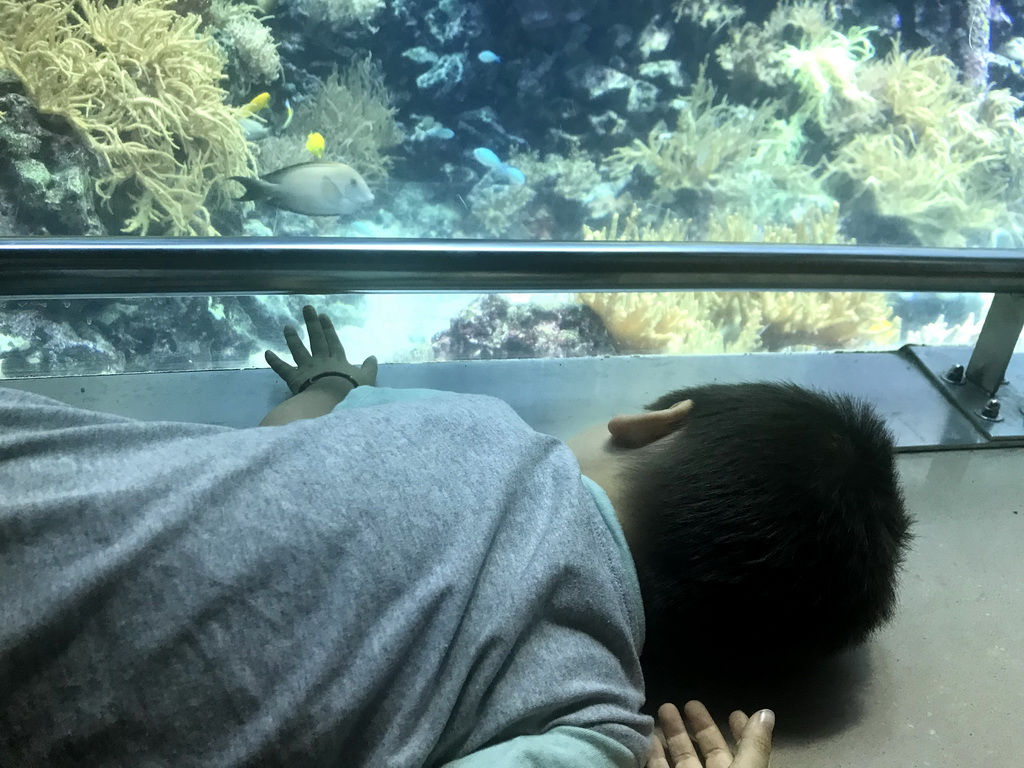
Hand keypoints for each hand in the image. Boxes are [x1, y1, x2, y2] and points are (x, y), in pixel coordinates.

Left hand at [265, 305, 377, 394]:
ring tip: (287, 327)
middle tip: (306, 308)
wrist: (332, 401)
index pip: (332, 341)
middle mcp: (321, 360)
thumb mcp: (367, 380)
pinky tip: (266, 353)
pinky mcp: (295, 378)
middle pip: (316, 339)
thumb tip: (373, 357)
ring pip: (298, 350)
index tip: (323, 315)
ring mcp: (307, 368)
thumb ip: (369, 368)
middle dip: (312, 323)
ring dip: (292, 338)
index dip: (328, 328)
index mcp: (338, 360)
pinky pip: (283, 368)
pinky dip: (274, 361)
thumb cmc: (351, 391)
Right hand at [647, 701, 773, 767]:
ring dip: (673, 733)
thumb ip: (754, 746)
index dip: (741, 732)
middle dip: (701, 725)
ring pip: (683, 758)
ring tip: (664, 709)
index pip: (743, 751)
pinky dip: (654, 755)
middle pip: (709, 751)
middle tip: (689, 702)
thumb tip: (766, 712)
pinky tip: (648, 737)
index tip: (734, 712)